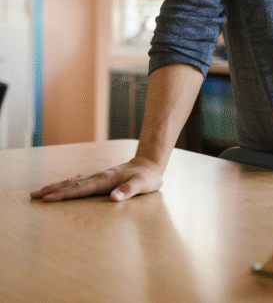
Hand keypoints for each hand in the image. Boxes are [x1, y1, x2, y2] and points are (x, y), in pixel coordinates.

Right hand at [30, 156, 164, 201]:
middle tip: (33, 196)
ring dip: (56, 186)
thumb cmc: (148, 177)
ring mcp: (98, 177)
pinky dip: (66, 185)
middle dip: (52, 190)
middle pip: (71, 184)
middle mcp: (98, 177)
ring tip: (38, 192)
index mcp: (106, 180)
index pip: (81, 189)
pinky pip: (78, 182)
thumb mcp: (144, 184)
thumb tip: (114, 198)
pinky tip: (60, 187)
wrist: (149, 164)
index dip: (65, 194)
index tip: (48, 199)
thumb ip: (130, 190)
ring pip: (72, 181)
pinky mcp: (100, 178)